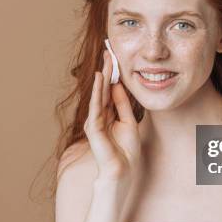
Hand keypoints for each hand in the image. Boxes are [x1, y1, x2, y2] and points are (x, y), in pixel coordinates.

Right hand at [83, 50, 140, 183]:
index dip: (112, 74)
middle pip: (103, 88)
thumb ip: (122, 104)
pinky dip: (97, 90)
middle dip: (106, 70)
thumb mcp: (128, 121)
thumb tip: (117, 85)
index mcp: (108, 113)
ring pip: (99, 93)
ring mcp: (95, 120)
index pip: (109, 90)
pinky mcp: (93, 126)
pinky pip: (96, 105)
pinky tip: (99, 78)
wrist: (122, 170)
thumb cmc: (126, 150)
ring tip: (106, 60)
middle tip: (109, 51)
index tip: (114, 57)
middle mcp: (99, 114)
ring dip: (102, 76)